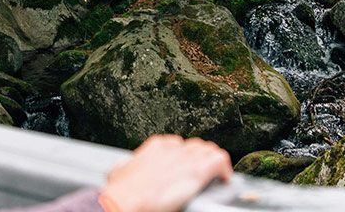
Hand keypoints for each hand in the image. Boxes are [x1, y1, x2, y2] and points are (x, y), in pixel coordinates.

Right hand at [97, 135, 231, 211]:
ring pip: (208, 150)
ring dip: (211, 162)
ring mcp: (187, 158)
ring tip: (214, 174)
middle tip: (201, 170)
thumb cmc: (120, 191)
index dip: (182, 155)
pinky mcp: (198, 171)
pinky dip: (225, 168)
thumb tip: (123, 166)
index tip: (182, 165)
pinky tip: (225, 178)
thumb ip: (125, 165)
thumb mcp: (118, 171)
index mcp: (155, 147)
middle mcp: (173, 149)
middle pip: (195, 146)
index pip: (176, 144)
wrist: (127, 200)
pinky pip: (219, 160)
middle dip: (199, 157)